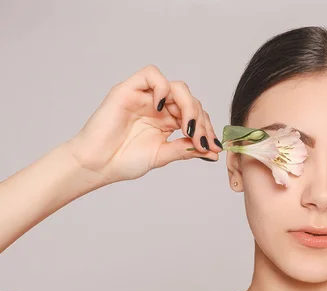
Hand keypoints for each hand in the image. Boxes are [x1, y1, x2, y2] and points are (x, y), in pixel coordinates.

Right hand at [65, 65, 222, 183]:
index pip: (196, 115)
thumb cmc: (124, 161)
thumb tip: (213, 152)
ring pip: (177, 87)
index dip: (207, 129)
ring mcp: (145, 97)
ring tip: (187, 128)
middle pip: (190, 101)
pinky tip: (162, 109)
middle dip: (201, 121)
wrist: (97, 165)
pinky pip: (151, 74)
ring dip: (188, 106)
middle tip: (202, 141)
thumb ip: (185, 149)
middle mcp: (159, 106)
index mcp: (168, 121)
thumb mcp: (162, 156)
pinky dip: (162, 88)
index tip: (214, 148)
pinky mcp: (128, 89)